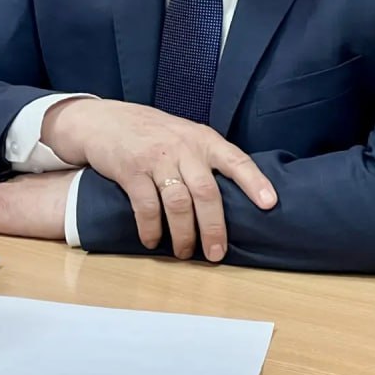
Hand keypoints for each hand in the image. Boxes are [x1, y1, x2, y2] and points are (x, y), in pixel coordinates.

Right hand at [40, 99, 275, 261]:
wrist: (105, 121)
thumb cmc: (152, 134)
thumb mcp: (184, 136)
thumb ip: (204, 160)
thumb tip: (233, 199)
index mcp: (203, 140)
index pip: (235, 160)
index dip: (254, 182)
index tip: (269, 203)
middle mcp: (183, 147)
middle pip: (207, 192)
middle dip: (214, 228)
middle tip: (216, 254)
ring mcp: (157, 158)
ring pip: (178, 204)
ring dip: (183, 235)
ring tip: (184, 253)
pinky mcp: (131, 171)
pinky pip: (146, 207)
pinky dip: (151, 229)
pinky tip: (152, 240)